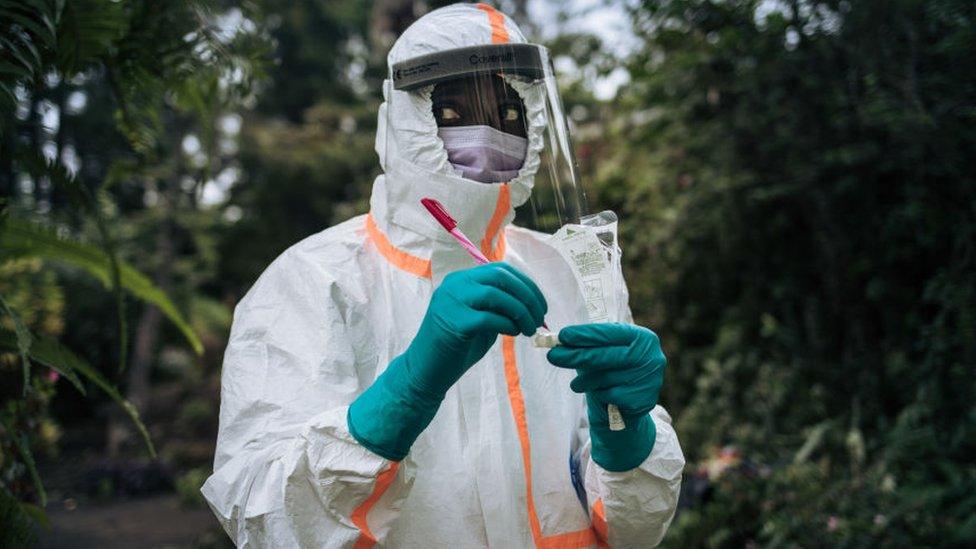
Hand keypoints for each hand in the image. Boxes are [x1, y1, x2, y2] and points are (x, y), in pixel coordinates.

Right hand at [403, 262, 547, 397]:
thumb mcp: (480, 319)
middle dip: (527, 296)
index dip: (527, 285)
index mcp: (461, 279)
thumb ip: (499, 306)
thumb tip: (532, 304)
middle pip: (501, 277)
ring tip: (529, 329)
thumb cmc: (456, 347)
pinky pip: (488, 318)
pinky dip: (507, 324)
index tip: (541, 306)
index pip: (501, 270)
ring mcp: (451, 301)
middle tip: (539, 319)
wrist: (426, 371)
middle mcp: (454, 284)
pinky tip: (513, 334)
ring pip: (495, 294)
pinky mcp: (453, 322)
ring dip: (520, 311)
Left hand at [547, 323, 665, 470]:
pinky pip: (610, 395)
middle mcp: (650, 356)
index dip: (584, 334)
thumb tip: (557, 341)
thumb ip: (587, 345)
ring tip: (576, 385)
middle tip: (553, 356)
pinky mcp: (642, 400)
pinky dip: (599, 394)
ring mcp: (648, 379)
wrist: (632, 402)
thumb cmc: (615, 370)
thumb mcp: (606, 352)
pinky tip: (600, 394)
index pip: (609, 333)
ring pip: (605, 377)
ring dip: (584, 381)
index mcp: (642, 337)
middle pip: (605, 355)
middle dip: (576, 356)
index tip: (562, 336)